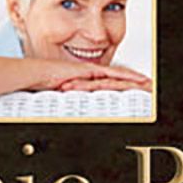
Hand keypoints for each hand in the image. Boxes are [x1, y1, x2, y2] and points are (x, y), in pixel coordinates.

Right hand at [33, 60, 149, 91]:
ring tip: (147, 82)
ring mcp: (90, 70)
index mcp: (85, 79)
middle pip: (116, 77)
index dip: (123, 83)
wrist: (35, 75)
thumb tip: (77, 111)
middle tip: (148, 85)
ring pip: (117, 74)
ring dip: (133, 78)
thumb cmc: (43, 85)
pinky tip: (135, 79)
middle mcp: (90, 74)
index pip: (109, 81)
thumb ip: (73, 99)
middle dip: (132, 80)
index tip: (135, 88)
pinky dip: (124, 75)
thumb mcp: (63, 95)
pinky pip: (110, 73)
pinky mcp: (88, 70)